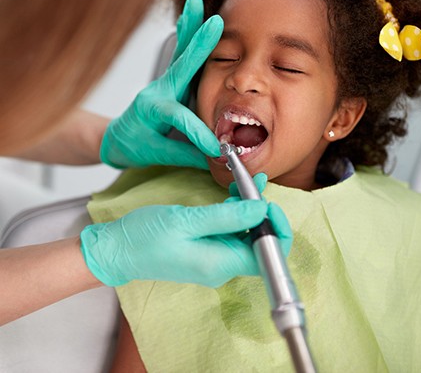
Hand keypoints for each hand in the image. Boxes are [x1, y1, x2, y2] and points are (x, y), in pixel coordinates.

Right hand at [80, 199, 290, 287]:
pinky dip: (236, 212)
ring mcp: (215, 259)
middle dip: (263, 212)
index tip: (266, 202)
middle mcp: (223, 266)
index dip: (276, 228)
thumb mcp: (187, 220)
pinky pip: (231, 231)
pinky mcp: (208, 249)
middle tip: (254, 185)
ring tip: (244, 182)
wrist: (117, 250)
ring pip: (247, 234)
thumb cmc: (145, 237)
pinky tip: (233, 193)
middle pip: (261, 242)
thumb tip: (262, 209)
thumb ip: (228, 216)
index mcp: (220, 263)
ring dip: (249, 209)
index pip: (269, 255)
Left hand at [100, 0, 222, 169]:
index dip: (199, 134)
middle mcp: (157, 91)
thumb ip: (187, 155)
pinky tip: (192, 16)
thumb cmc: (133, 145)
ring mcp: (164, 83)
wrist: (116, 137)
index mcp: (152, 111)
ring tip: (194, 3)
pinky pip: (182, 56)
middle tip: (214, 22)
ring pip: (181, 53)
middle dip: (198, 44)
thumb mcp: (156, 155)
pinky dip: (188, 34)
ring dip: (190, 28)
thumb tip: (216, 159)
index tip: (216, 149)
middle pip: (181, 66)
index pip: (180, 119)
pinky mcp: (171, 81)